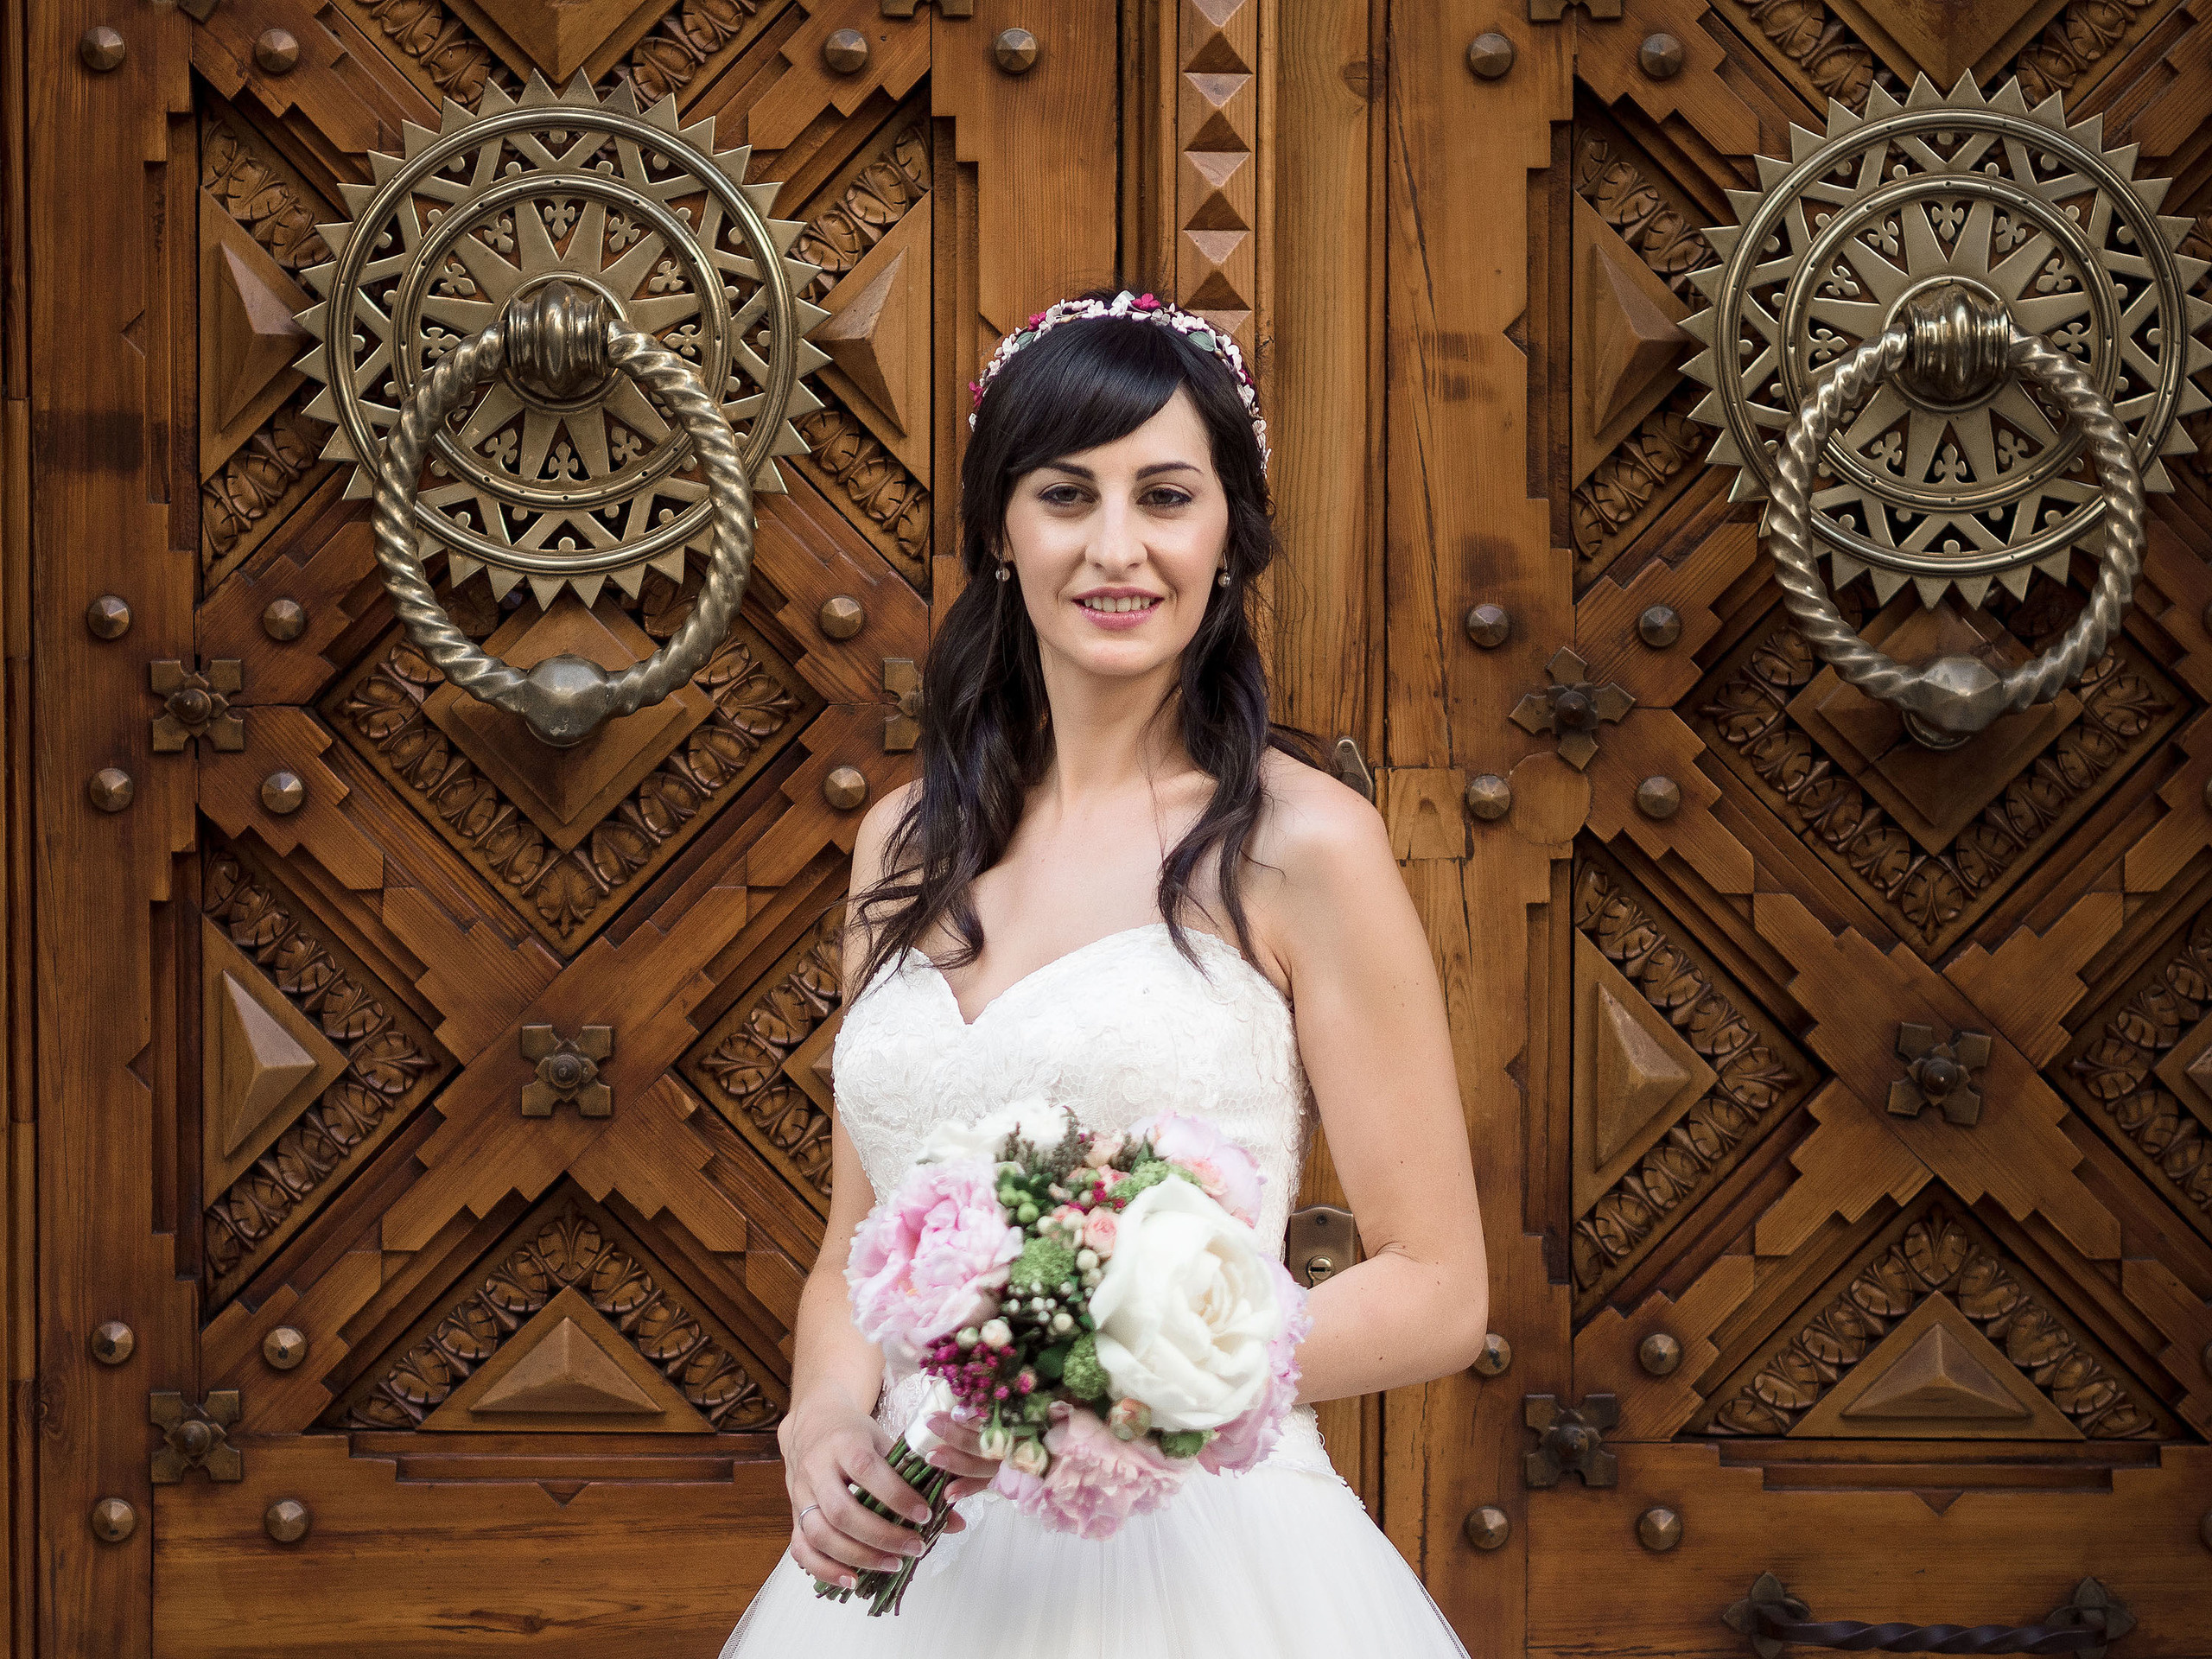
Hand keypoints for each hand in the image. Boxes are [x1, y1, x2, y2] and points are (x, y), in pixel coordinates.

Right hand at [774, 1398, 986, 1586]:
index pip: (867, 1471)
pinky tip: (853, 1580)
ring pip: (820, 1534)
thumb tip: (955, 1521)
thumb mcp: (885, 1441)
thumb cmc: (854, 1434)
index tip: (925, 1515)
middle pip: (843, 1511)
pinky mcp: (794, 1514)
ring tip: (892, 1566)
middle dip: (881, 1536)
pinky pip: (801, 1548)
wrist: (811, 1424)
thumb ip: (916, 1477)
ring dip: (858, 1557)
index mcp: (843, 1443)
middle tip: (914, 1548)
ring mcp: (801, 1494)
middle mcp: (817, 1469)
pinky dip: (825, 1569)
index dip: (896, 1496)